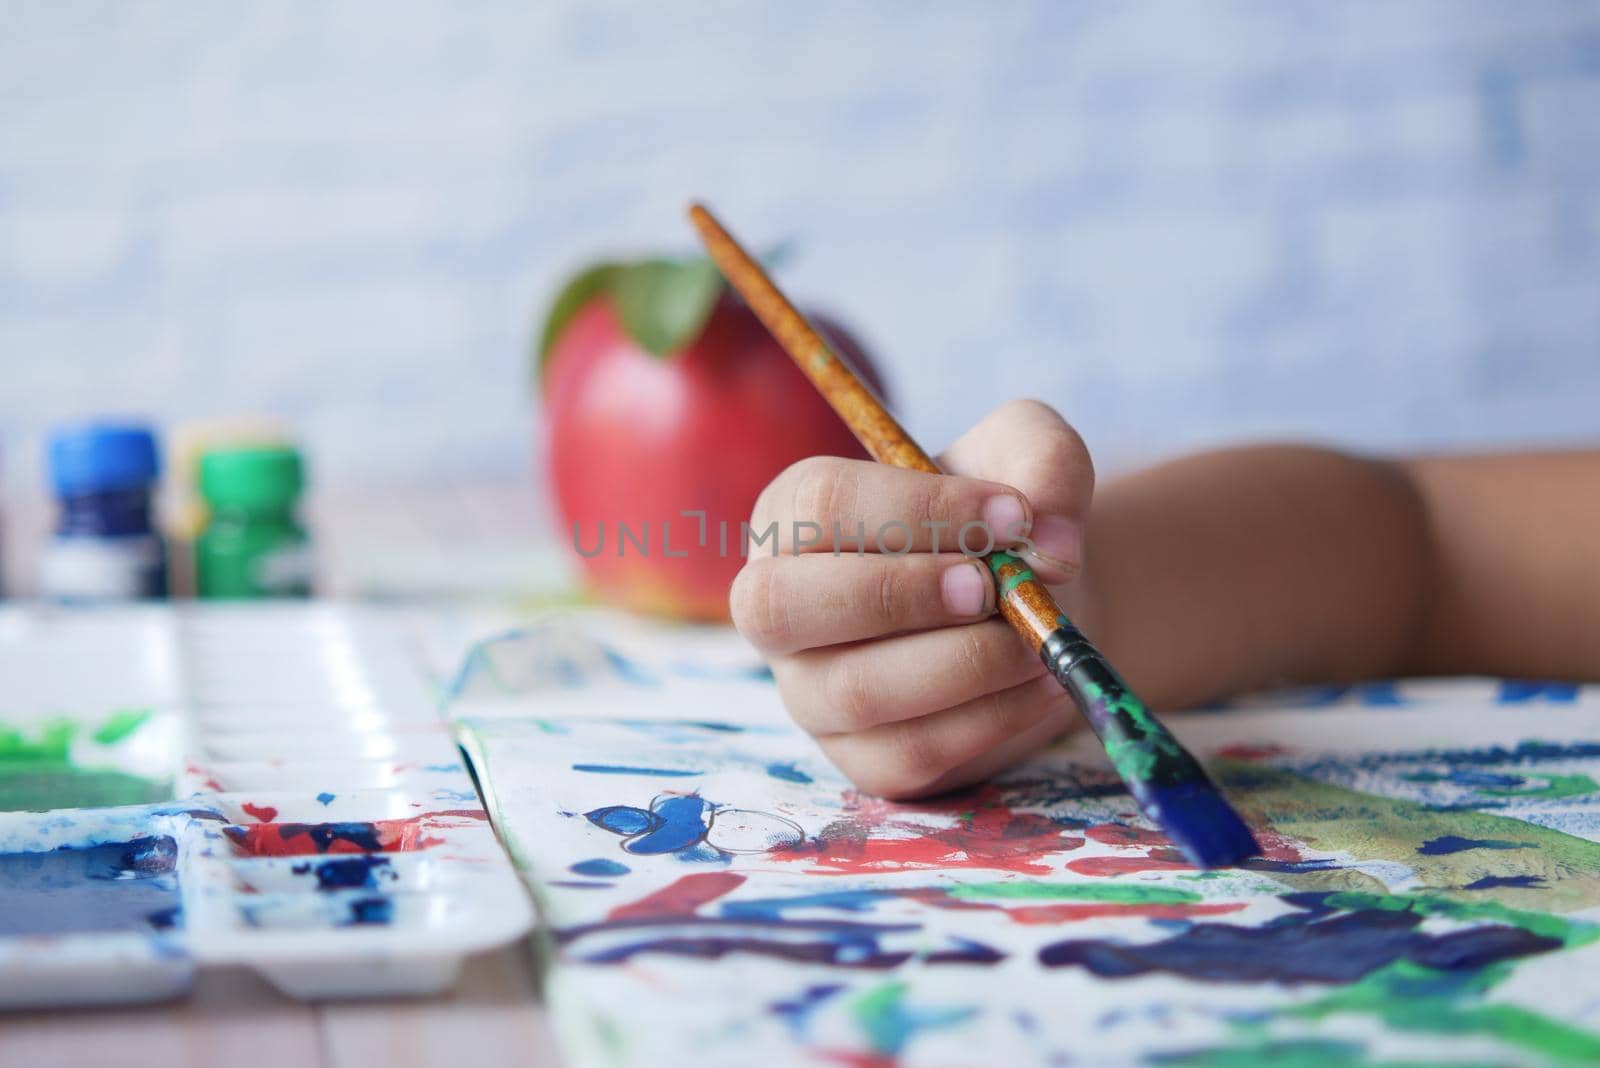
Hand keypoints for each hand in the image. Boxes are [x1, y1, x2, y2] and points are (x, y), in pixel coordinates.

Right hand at [730, 399, 1096, 798]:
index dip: (918, 507)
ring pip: (857, 691)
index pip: (820, 505)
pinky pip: (912, 751)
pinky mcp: (862, 759)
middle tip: (991, 588)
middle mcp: (778, 607)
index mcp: (792, 515)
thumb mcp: (1026, 454)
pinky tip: (1044, 683)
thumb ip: (1047, 466)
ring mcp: (811, 693)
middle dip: (900, 594)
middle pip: (784, 606)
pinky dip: (994, 719)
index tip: (1014, 516)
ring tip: (1039, 640)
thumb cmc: (997, 519)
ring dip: (966, 664)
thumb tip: (1053, 548)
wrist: (1028, 602)